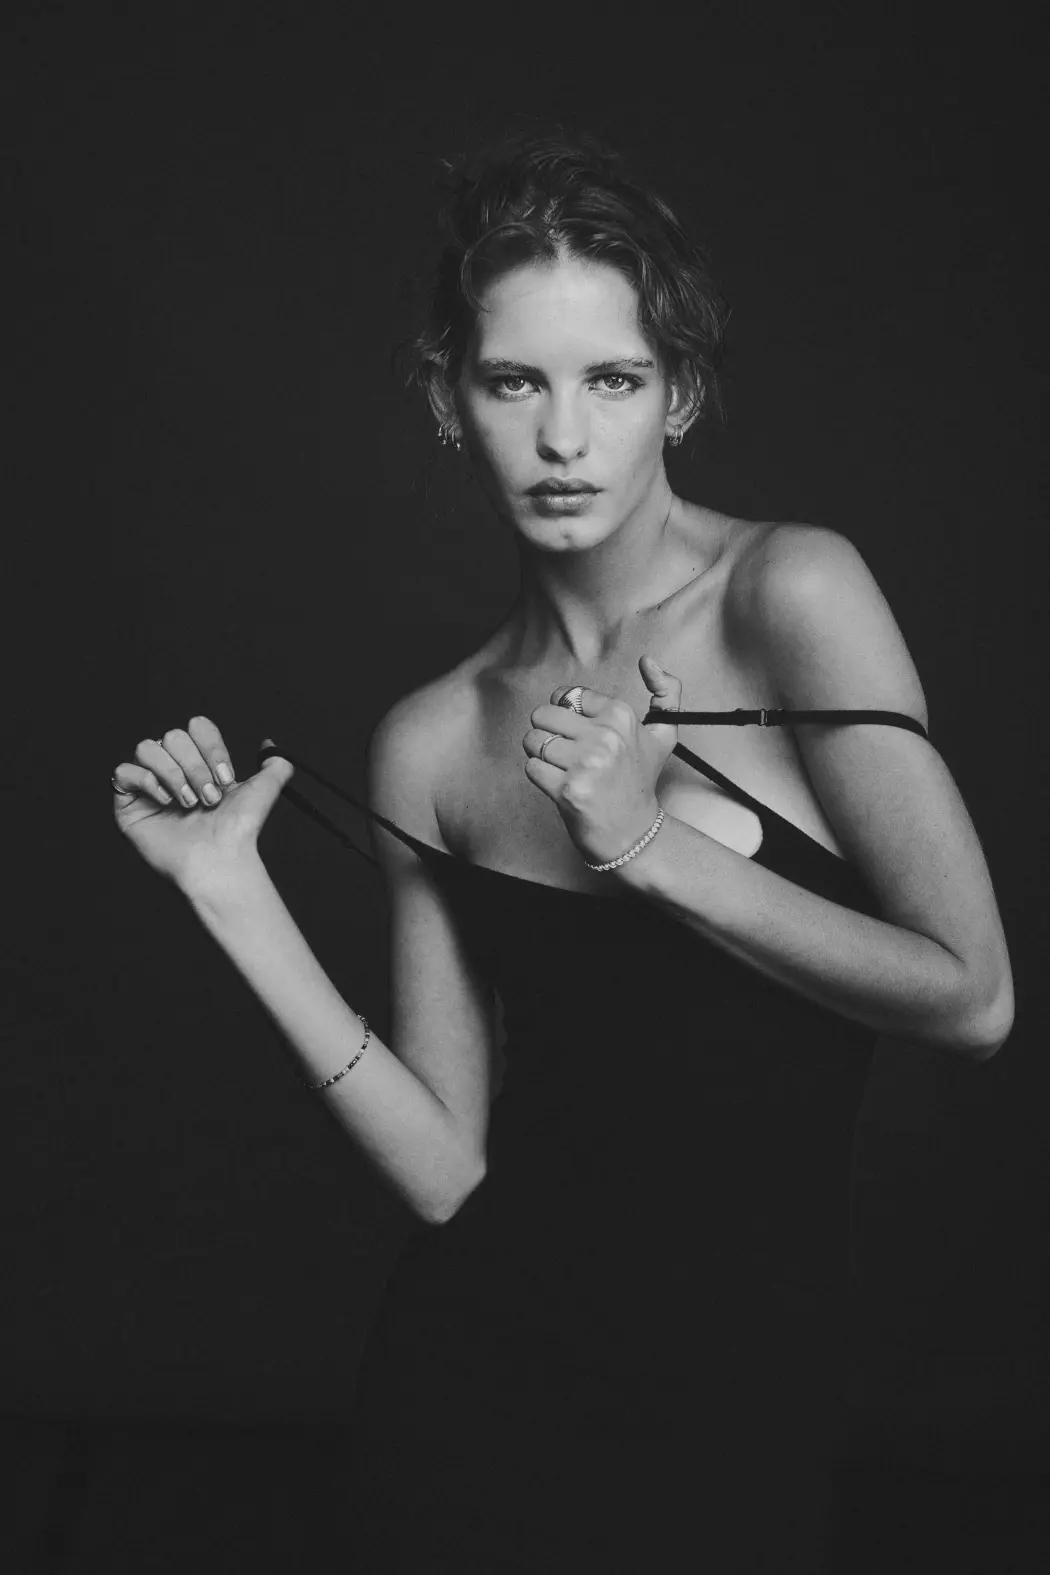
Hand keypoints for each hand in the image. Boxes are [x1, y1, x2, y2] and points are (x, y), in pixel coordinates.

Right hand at [111, 717, 293, 892]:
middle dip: (195, 766)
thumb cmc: (239, 830)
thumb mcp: (265, 791)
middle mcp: (174, 771)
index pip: (197, 727)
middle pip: (173, 736)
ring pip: (146, 748)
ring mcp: (148, 786)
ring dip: (173, 773)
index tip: (226, 778)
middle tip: (208, 797)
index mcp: (201, 764)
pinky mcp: (127, 804)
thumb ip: (276, 765)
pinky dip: (146, 781)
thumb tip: (270, 744)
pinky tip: (165, 802)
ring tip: (188, 803)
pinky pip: (122, 772)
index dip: (211, 747)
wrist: (220, 860)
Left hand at [522, 655, 681, 866]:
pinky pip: (531, 767)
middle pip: (543, 715)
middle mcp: (605, 737)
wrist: (634, 832)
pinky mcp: (567, 789)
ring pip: (533, 740)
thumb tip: (649, 661)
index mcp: (622, 717)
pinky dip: (539, 775)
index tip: (579, 732)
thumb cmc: (640, 781)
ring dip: (540, 754)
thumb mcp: (664, 734)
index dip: (566, 714)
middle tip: (565, 750)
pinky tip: (559, 783)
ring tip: (561, 767)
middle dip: (547, 732)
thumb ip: (666, 694)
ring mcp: (586, 764)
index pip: (568, 696)